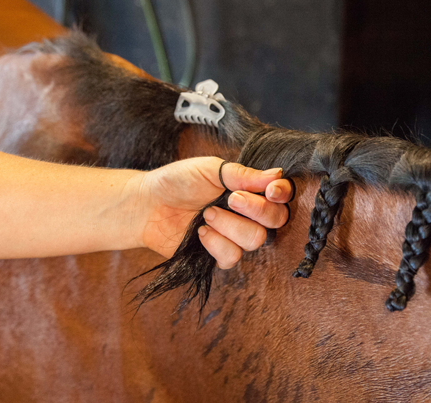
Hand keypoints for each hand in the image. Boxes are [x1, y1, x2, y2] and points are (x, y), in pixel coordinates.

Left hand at [136, 157, 292, 266]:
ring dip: (230, 225)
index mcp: (250, 189)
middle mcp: (249, 213)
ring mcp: (235, 235)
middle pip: (276, 220)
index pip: (282, 195)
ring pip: (255, 240)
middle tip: (231, 199)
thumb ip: (243, 174)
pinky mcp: (220, 254)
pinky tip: (200, 232)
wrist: (148, 205)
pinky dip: (216, 243)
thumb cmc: (178, 181)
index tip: (271, 191)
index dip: (282, 194)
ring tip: (206, 214)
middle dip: (256, 209)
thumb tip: (277, 174)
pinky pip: (233, 257)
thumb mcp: (210, 169)